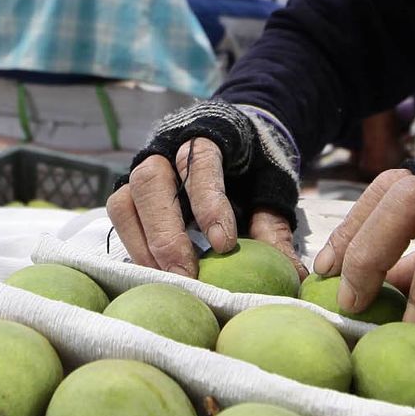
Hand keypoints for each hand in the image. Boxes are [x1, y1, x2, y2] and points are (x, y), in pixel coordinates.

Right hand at [107, 144, 295, 278]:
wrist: (233, 142)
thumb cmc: (250, 169)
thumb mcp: (268, 190)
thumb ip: (274, 227)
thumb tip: (294, 274)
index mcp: (208, 137)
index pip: (200, 163)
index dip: (208, 202)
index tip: (223, 244)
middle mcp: (165, 148)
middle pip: (151, 181)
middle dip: (166, 232)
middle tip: (187, 273)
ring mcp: (142, 168)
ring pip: (125, 200)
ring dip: (145, 244)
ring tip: (170, 278)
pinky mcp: (130, 191)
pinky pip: (120, 217)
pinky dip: (135, 246)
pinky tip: (158, 271)